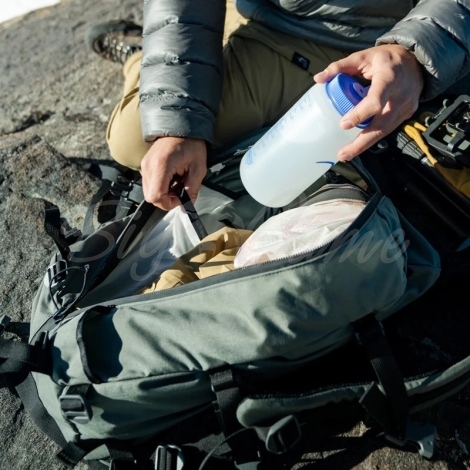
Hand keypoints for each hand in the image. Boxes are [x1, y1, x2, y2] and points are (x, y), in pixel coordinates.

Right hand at [140, 137, 206, 210]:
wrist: (181, 125)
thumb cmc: (192, 144)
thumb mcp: (199, 168)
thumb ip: (193, 188)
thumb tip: (188, 204)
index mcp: (162, 165)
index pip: (156, 196)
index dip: (169, 203)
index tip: (181, 199)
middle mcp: (149, 166)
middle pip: (151, 197)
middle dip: (167, 200)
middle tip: (181, 192)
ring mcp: (145, 165)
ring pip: (149, 192)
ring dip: (164, 194)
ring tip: (178, 183)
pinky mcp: (145, 165)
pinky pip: (149, 184)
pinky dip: (160, 187)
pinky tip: (172, 179)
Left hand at [314, 44, 423, 160]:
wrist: (416, 60)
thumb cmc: (387, 58)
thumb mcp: (364, 56)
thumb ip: (340, 66)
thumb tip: (318, 78)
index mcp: (389, 77)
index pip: (376, 100)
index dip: (360, 114)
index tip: (343, 124)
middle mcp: (400, 95)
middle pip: (381, 125)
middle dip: (361, 143)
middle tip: (343, 154)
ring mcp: (405, 107)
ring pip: (385, 131)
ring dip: (364, 145)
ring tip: (346, 154)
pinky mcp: (406, 115)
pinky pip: (387, 129)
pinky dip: (372, 138)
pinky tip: (358, 145)